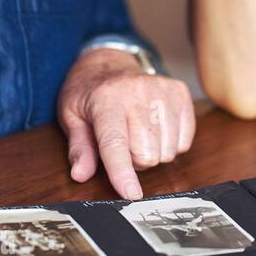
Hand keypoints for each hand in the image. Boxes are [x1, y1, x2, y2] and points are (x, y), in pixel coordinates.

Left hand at [57, 48, 195, 199]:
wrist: (109, 61)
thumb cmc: (89, 93)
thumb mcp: (71, 116)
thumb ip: (79, 147)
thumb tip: (80, 174)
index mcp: (105, 99)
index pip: (115, 142)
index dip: (122, 172)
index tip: (131, 194)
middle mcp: (137, 91)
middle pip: (146, 154)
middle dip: (134, 160)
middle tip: (123, 143)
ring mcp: (163, 90)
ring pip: (167, 151)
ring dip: (152, 152)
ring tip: (138, 133)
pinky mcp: (180, 92)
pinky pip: (184, 142)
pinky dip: (170, 143)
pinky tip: (156, 127)